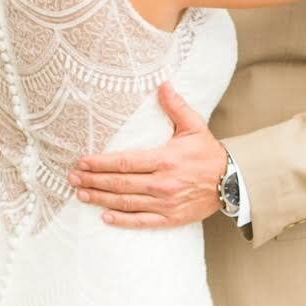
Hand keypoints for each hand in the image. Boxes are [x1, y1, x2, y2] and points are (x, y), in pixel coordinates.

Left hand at [72, 82, 228, 226]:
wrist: (232, 182)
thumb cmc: (209, 153)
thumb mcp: (194, 126)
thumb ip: (175, 106)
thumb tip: (163, 84)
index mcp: (165, 159)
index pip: (124, 162)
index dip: (100, 163)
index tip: (82, 161)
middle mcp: (162, 183)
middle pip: (119, 183)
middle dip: (93, 180)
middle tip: (73, 178)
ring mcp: (166, 203)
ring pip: (126, 203)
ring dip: (101, 199)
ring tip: (81, 193)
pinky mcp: (171, 218)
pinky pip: (142, 221)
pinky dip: (122, 220)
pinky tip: (105, 216)